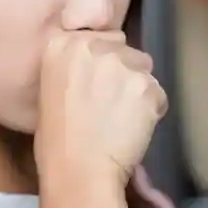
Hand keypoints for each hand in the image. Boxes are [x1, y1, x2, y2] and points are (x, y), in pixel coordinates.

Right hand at [35, 31, 167, 190]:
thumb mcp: (49, 91)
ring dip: (138, 90)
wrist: (78, 172)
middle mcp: (93, 46)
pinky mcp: (147, 86)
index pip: (100, 36)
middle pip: (125, 50)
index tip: (95, 82)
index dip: (102, 60)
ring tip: (122, 119)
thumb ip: (73, 68)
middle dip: (122, 72)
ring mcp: (122, 64)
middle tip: (110, 104)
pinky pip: (158, 95)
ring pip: (144, 70)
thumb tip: (94, 69)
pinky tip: (133, 130)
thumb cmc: (56, 142)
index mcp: (62, 45)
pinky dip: (152, 111)